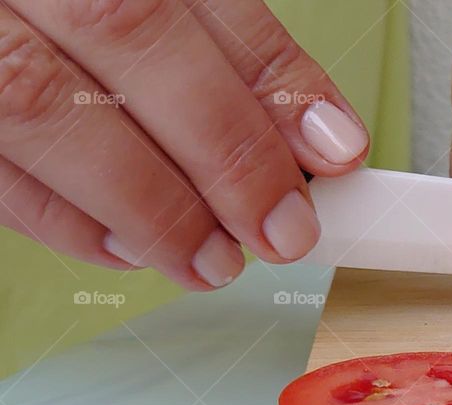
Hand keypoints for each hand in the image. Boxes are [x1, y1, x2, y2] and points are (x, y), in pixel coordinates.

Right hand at [0, 0, 368, 289]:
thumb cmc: (64, 12)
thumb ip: (210, 47)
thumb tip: (308, 136)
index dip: (274, 79)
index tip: (337, 149)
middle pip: (130, 37)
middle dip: (222, 148)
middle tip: (283, 229)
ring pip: (41, 106)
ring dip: (145, 201)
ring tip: (212, 259)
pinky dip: (57, 218)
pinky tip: (124, 249)